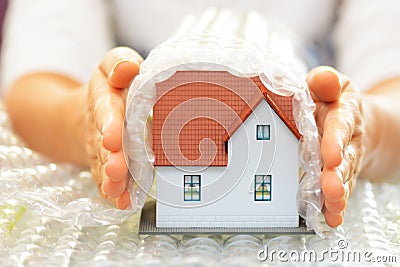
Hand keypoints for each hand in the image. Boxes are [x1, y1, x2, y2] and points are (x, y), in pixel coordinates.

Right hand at [84, 47, 142, 208]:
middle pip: (104, 143)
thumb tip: (128, 69)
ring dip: (111, 179)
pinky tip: (122, 203)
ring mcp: (101, 149)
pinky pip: (105, 179)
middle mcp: (99, 128)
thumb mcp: (110, 66)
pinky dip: (113, 193)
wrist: (87, 113)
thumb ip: (119, 63)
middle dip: (112, 156)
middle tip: (117, 168)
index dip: (110, 123)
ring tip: (118, 188)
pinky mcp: (104, 165)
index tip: (114, 137)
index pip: (106, 110)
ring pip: (104, 165)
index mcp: (104, 99)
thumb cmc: (109, 87)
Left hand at [306, 66, 364, 227]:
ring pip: (342, 179)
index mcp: (343, 114)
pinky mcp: (338, 175)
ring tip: (332, 206)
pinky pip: (338, 191)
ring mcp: (343, 161)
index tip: (330, 155)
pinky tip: (331, 218)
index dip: (335, 140)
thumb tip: (323, 80)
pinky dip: (334, 206)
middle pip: (344, 159)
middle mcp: (346, 141)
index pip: (340, 126)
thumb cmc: (331, 100)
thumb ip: (323, 81)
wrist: (348, 119)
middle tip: (331, 189)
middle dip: (337, 175)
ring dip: (337, 194)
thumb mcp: (328, 84)